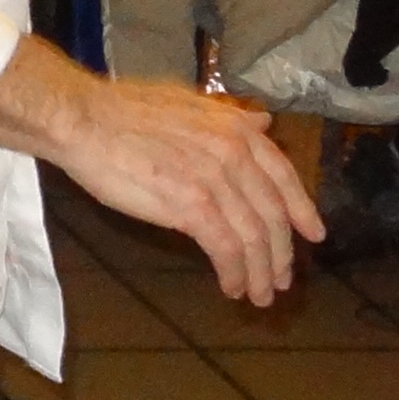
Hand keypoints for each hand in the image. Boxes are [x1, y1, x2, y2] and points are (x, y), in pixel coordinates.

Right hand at [48, 72, 321, 304]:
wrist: (84, 120)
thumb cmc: (123, 112)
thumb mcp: (187, 104)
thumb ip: (228, 118)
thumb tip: (262, 123)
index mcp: (234, 129)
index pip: (283, 175)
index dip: (302, 208)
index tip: (314, 234)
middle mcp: (234, 154)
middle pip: (273, 213)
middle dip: (281, 253)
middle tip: (280, 280)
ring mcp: (216, 181)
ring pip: (254, 237)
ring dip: (260, 272)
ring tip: (258, 295)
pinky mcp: (192, 207)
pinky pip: (226, 249)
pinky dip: (234, 273)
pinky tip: (231, 287)